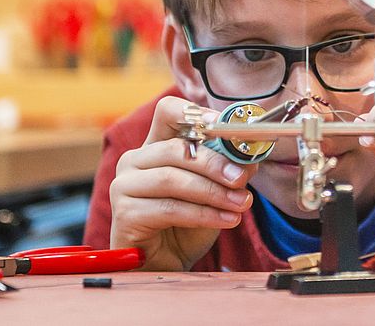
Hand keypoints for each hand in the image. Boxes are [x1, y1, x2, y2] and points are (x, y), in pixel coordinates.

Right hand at [109, 96, 256, 270]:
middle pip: (177, 148)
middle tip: (242, 178)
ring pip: (173, 179)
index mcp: (156, 144)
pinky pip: (169, 209)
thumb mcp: (214, 191)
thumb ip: (228, 171)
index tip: (225, 125)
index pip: (168, 111)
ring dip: (214, 192)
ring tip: (241, 204)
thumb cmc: (187, 222)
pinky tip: (227, 220)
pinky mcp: (124, 213)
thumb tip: (250, 159)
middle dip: (215, 163)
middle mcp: (135, 160)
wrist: (165, 264)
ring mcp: (124, 185)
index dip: (195, 113)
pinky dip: (204, 215)